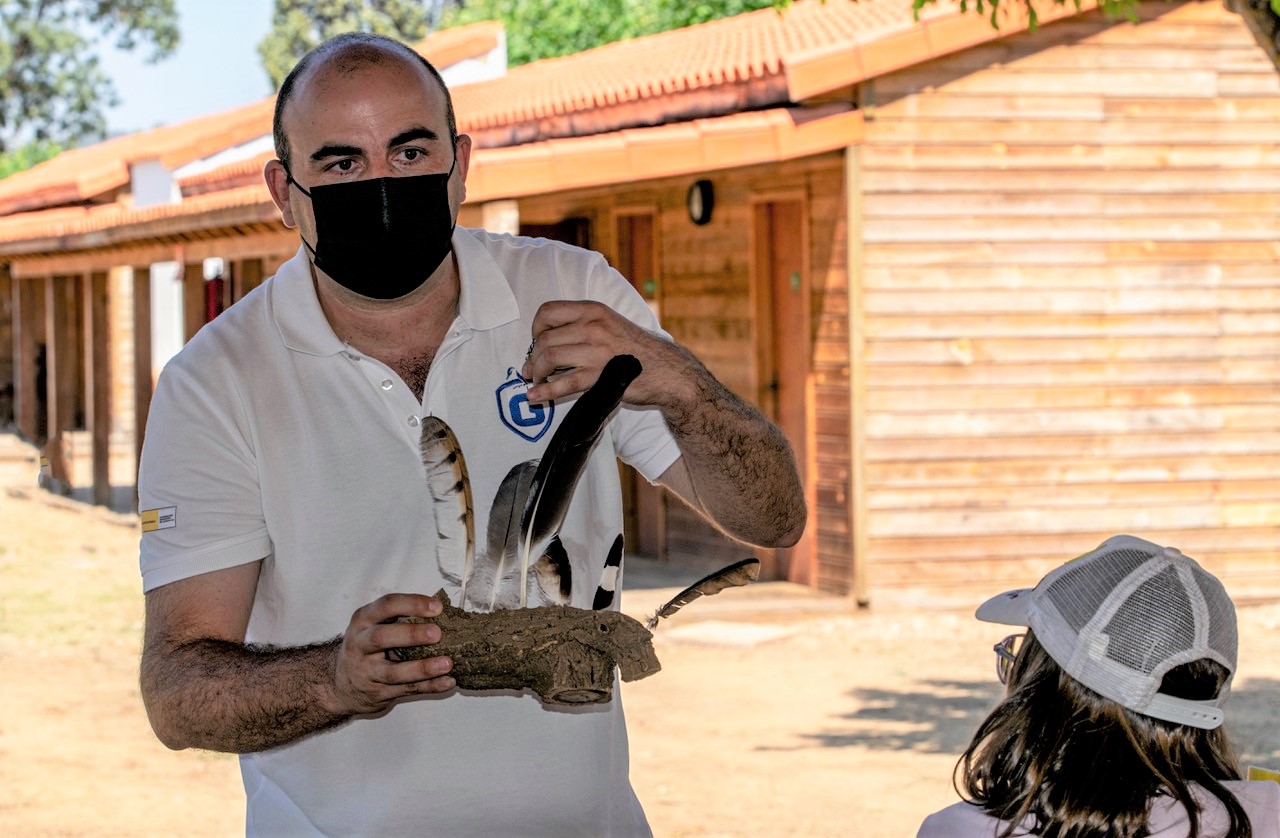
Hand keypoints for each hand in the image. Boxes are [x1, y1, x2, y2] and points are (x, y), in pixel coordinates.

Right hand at [329, 593, 454, 715]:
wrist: (341, 684)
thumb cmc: (367, 646)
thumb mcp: (373, 624)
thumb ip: (400, 617)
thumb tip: (442, 611)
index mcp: (363, 620)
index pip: (386, 606)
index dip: (412, 604)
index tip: (437, 607)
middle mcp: (360, 645)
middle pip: (381, 638)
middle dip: (411, 634)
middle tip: (437, 633)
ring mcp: (366, 672)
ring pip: (394, 672)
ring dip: (423, 668)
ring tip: (447, 663)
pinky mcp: (376, 694)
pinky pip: (406, 690)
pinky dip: (429, 686)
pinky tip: (447, 682)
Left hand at [520, 300, 694, 407]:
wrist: (666, 370)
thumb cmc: (636, 349)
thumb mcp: (610, 323)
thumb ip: (583, 325)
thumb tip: (548, 339)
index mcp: (593, 310)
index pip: (548, 311)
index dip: (536, 328)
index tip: (537, 341)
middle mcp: (593, 326)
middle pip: (544, 339)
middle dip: (533, 357)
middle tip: (531, 369)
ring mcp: (596, 351)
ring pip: (549, 358)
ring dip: (536, 373)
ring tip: (536, 381)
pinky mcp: (599, 376)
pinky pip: (563, 384)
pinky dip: (544, 391)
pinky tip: (535, 396)